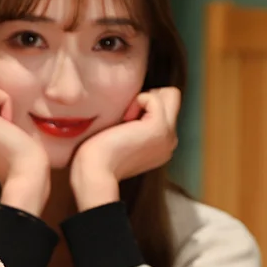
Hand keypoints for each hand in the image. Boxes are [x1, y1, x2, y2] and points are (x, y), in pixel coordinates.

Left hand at [70, 87, 180, 210]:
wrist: (94, 172)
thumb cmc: (98, 157)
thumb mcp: (121, 140)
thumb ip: (134, 126)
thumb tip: (132, 109)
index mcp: (162, 145)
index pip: (165, 111)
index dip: (144, 106)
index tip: (123, 121)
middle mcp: (169, 140)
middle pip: (172, 99)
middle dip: (149, 97)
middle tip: (126, 116)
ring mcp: (167, 135)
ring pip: (170, 94)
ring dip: (144, 98)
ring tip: (125, 118)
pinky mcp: (159, 127)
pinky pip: (154, 98)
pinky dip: (137, 100)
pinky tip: (124, 119)